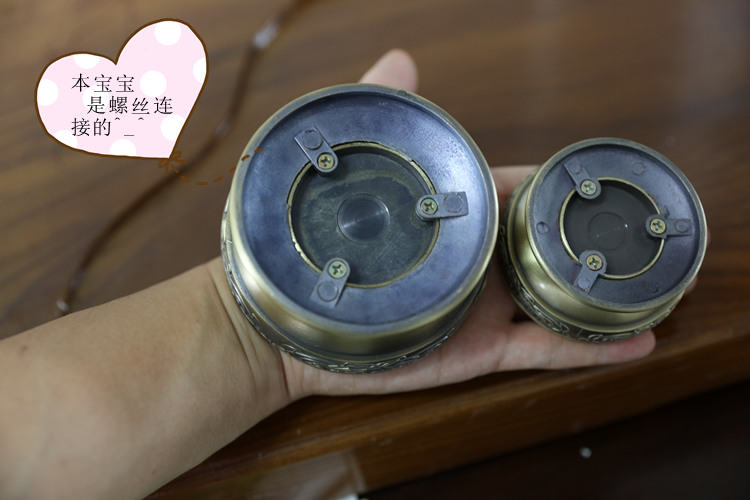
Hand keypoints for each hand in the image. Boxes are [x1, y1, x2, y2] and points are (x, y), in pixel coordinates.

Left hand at [280, 50, 656, 398]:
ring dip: (606, 297)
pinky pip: (545, 351)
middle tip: (649, 238)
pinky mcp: (481, 351)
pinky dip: (589, 349)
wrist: (292, 323)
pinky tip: (635, 343)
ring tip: (660, 291)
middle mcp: (478, 263)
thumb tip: (402, 59)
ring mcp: (484, 309)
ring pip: (558, 301)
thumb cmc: (317, 242)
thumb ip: (383, 116)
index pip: (519, 194)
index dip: (559, 187)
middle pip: (549, 248)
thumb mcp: (356, 175)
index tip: (600, 182)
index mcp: (457, 221)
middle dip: (595, 242)